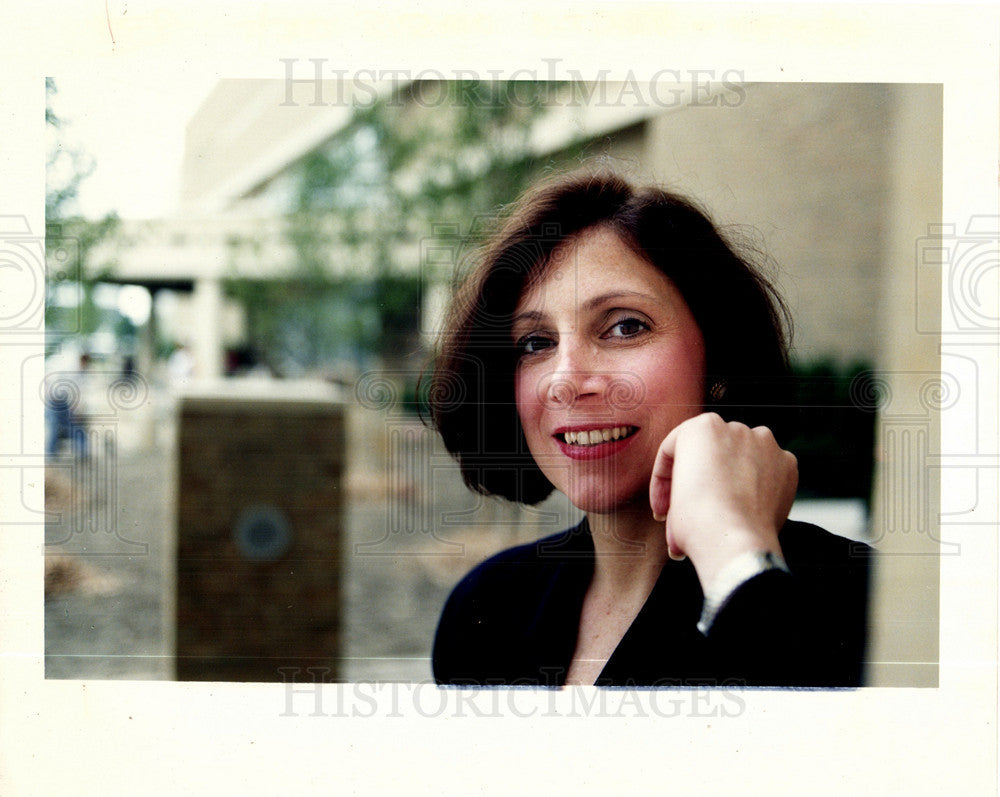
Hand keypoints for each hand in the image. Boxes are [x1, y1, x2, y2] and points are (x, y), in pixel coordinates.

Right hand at [648, 412, 797, 589]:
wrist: (733, 543)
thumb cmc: (698, 520)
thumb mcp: (671, 497)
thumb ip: (684, 483)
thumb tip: (695, 497)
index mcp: (700, 427)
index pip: (673, 451)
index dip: (663, 482)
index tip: (663, 507)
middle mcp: (735, 428)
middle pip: (709, 452)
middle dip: (700, 479)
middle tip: (690, 509)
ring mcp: (765, 444)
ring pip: (742, 457)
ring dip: (731, 477)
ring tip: (722, 508)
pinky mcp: (787, 464)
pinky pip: (768, 471)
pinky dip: (759, 485)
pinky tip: (748, 507)